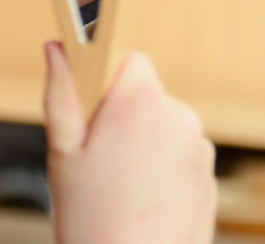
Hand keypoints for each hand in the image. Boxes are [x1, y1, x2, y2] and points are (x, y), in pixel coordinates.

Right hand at [44, 41, 216, 243]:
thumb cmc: (92, 216)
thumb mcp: (62, 148)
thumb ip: (60, 90)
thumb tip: (56, 47)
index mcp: (141, 104)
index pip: (127, 57)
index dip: (102, 71)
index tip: (87, 99)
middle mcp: (179, 118)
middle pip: (142, 89)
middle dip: (117, 107)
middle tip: (93, 147)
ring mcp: (199, 147)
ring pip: (158, 118)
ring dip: (138, 134)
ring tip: (115, 177)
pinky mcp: (207, 174)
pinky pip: (175, 147)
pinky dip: (157, 159)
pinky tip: (137, 192)